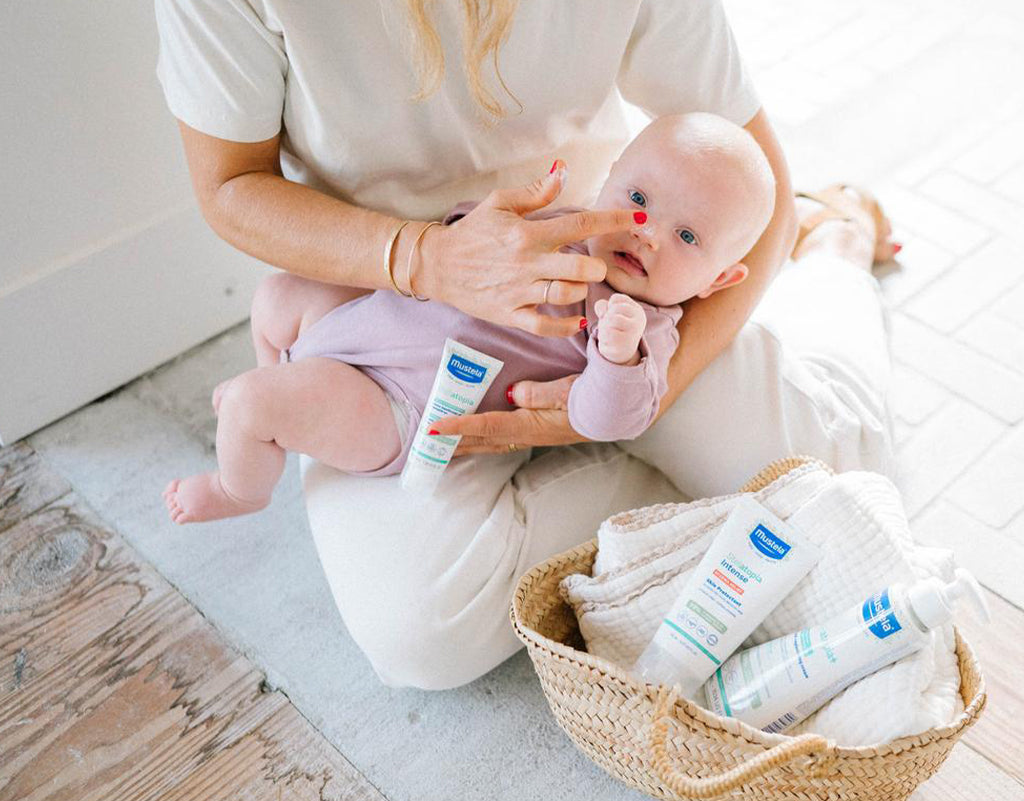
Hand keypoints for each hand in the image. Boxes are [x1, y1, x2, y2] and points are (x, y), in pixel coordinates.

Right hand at [416, 162, 645, 336]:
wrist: (437, 264)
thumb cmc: (472, 233)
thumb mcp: (500, 204)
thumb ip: (536, 192)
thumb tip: (563, 171)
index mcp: (528, 234)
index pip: (581, 223)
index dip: (616, 221)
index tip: (640, 221)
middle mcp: (527, 264)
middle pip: (581, 267)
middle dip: (597, 265)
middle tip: (595, 264)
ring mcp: (519, 292)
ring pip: (566, 295)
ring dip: (582, 290)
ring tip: (578, 284)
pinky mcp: (510, 314)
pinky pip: (545, 326)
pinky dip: (566, 325)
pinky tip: (578, 319)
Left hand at [428, 374, 587, 455]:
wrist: (616, 413)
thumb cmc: (593, 399)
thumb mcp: (569, 391)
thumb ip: (539, 393)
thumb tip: (513, 394)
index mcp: (530, 424)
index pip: (487, 426)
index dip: (460, 426)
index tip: (435, 427)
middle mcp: (526, 434)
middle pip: (481, 441)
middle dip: (453, 444)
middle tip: (425, 446)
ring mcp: (530, 436)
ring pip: (489, 443)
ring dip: (464, 445)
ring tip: (440, 448)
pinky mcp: (534, 432)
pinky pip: (499, 439)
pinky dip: (480, 440)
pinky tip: (474, 439)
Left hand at [594, 293, 645, 363]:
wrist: (620, 353)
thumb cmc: (614, 328)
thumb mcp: (608, 313)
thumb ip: (602, 306)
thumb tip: (602, 313)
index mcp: (637, 310)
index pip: (615, 299)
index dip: (608, 307)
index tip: (613, 316)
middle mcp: (638, 320)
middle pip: (614, 309)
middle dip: (606, 317)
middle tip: (609, 326)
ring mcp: (633, 333)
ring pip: (611, 320)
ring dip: (603, 327)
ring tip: (608, 334)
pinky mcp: (625, 345)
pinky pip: (608, 334)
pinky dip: (603, 337)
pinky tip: (607, 342)